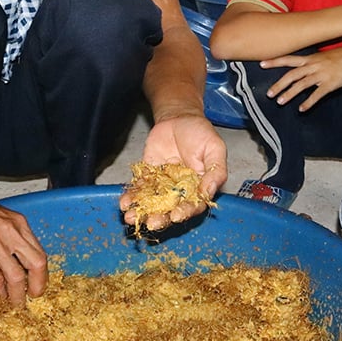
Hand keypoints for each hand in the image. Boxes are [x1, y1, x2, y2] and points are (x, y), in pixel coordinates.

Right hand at [0, 188, 47, 304]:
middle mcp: (11, 233)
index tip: (38, 283)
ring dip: (17, 294)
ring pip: (17, 276)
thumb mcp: (0, 215)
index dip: (42, 272)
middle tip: (33, 296)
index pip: (40, 252)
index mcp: (18, 223)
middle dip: (37, 285)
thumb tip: (18, 254)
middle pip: (36, 264)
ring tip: (15, 303)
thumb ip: (11, 233)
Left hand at [120, 114, 226, 230]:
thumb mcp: (215, 149)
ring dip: (141, 212)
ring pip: (152, 202)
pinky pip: (139, 188)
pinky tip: (125, 203)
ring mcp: (162, 184)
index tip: (176, 216)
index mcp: (199, 188)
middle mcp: (179, 190)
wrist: (179, 117)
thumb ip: (216, 170)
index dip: (184, 212)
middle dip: (160, 218)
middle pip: (170, 209)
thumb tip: (210, 191)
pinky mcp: (147, 175)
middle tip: (151, 223)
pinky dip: (131, 196)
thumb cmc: (200, 133)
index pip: (192, 205)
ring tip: (131, 218)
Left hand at [261, 44, 341, 109]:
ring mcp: (321, 74)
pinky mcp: (331, 84)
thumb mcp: (323, 55)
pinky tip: (302, 109)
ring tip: (280, 102)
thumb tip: (300, 67)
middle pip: (291, 75)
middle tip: (268, 94)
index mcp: (310, 58)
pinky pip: (317, 94)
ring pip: (301, 85)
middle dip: (278, 85)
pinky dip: (309, 102)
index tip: (261, 64)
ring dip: (289, 94)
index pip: (288, 59)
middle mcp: (313, 65)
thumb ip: (311, 61)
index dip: (274, 61)